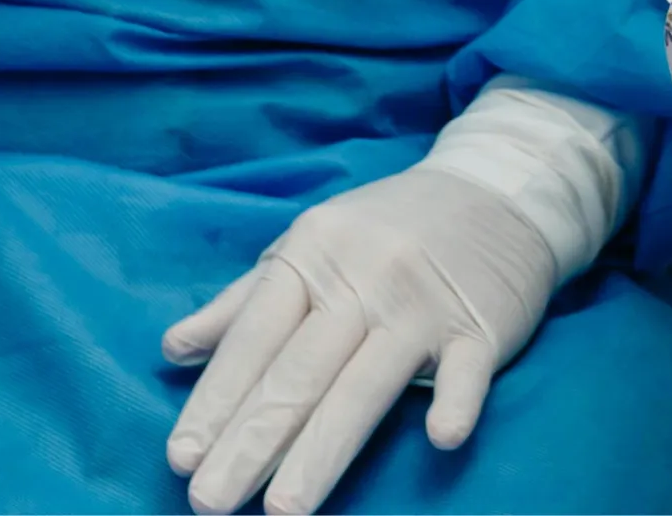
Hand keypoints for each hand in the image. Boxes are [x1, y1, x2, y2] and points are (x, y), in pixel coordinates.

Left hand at [163, 168, 556, 515]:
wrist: (498, 188)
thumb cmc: (389, 226)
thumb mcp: (313, 243)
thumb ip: (245, 300)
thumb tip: (173, 349)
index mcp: (314, 251)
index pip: (255, 337)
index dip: (215, 398)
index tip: (179, 458)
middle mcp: (364, 276)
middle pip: (300, 370)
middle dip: (251, 440)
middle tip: (209, 501)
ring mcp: (423, 302)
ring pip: (364, 384)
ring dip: (322, 449)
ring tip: (282, 510)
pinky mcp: (481, 325)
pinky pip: (466, 369)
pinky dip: (455, 401)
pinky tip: (440, 437)